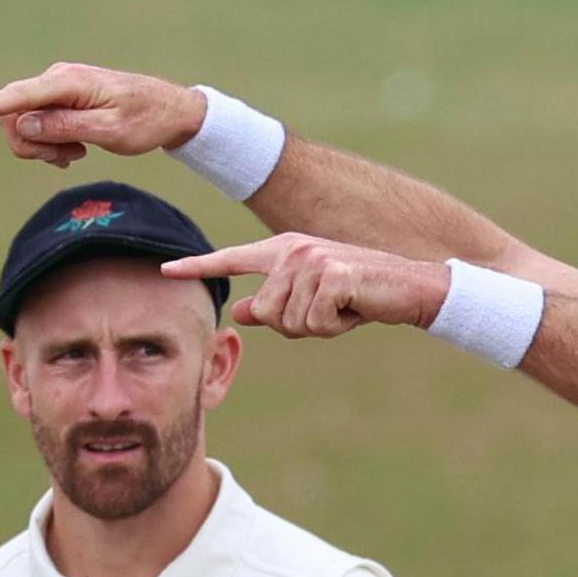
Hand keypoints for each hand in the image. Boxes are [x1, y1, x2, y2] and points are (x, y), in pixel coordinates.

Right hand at [0, 62, 206, 167]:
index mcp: (70, 83)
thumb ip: (66, 128)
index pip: (20, 96)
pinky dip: (50, 142)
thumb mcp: (110, 132)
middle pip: (16, 116)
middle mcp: (58, 79)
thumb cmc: (145, 121)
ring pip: (25, 123)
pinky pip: (38, 122)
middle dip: (32, 145)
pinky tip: (74, 150)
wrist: (168, 110)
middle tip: (67, 159)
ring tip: (76, 153)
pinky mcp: (60, 97)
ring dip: (43, 146)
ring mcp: (57, 87)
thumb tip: (23, 124)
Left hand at [163, 235, 450, 339]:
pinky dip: (336, 327)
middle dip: (297, 326)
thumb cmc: (361, 295)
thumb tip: (239, 311)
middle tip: (330, 311)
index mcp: (283, 249)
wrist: (411, 286)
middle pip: (267, 312)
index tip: (166, 270)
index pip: (232, 259)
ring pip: (290, 322)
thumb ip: (275, 302)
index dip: (198, 266)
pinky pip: (314, 323)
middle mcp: (293, 249)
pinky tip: (354, 309)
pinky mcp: (332, 275)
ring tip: (344, 307)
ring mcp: (312, 259)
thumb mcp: (312, 299)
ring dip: (320, 328)